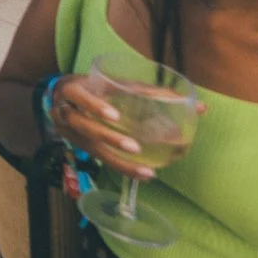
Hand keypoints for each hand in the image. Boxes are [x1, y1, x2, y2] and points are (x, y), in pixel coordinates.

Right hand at [47, 71, 205, 179]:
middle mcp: (65, 111)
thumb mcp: (113, 83)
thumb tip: (199, 107)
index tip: (115, 116)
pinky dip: (120, 167)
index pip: (80, 96)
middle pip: (83, 126)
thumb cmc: (96, 87)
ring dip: (117, 160)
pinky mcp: (79, 146)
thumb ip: (149, 91)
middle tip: (134, 147)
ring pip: (91, 148)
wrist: (58, 97)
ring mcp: (69, 131)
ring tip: (145, 172)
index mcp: (72, 89)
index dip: (94, 106)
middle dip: (108, 138)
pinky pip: (99, 159)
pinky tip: (142, 174)